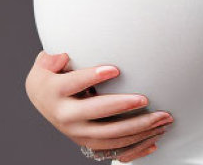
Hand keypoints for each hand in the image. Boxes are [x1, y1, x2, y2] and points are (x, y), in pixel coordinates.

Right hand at [25, 50, 173, 161]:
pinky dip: (137, 145)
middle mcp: (66, 116)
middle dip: (122, 106)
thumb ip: (53, 57)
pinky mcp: (89, 142)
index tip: (115, 69)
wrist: (41, 99)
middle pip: (97, 113)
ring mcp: (78, 133)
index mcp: (55, 92)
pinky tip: (154, 138)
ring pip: (110, 135)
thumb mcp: (45, 62)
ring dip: (138, 127)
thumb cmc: (50, 75)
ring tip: (161, 118)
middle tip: (144, 99)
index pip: (75, 83)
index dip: (94, 76)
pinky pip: (115, 148)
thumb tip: (64, 55)